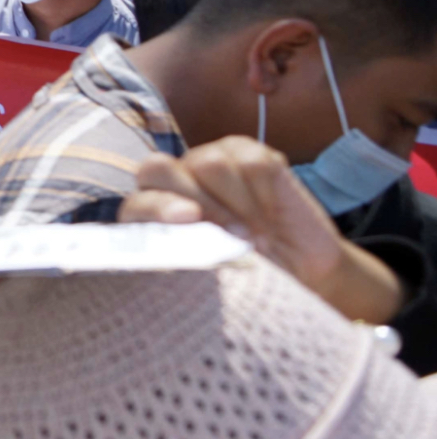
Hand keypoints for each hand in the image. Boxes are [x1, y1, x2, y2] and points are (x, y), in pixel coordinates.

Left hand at [120, 137, 400, 323]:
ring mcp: (209, 163)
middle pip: (158, 169)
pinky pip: (250, 162)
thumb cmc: (247, 281)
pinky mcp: (249, 155)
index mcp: (153, 218)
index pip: (136, 202)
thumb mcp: (212, 282)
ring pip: (207, 162)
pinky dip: (264, 192)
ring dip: (236, 203)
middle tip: (233, 235)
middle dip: (196, 201)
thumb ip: (183, 261)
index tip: (189, 219)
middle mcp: (174, 184)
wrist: (302, 278)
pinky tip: (271, 213)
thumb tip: (167, 259)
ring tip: (254, 235)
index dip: (158, 208)